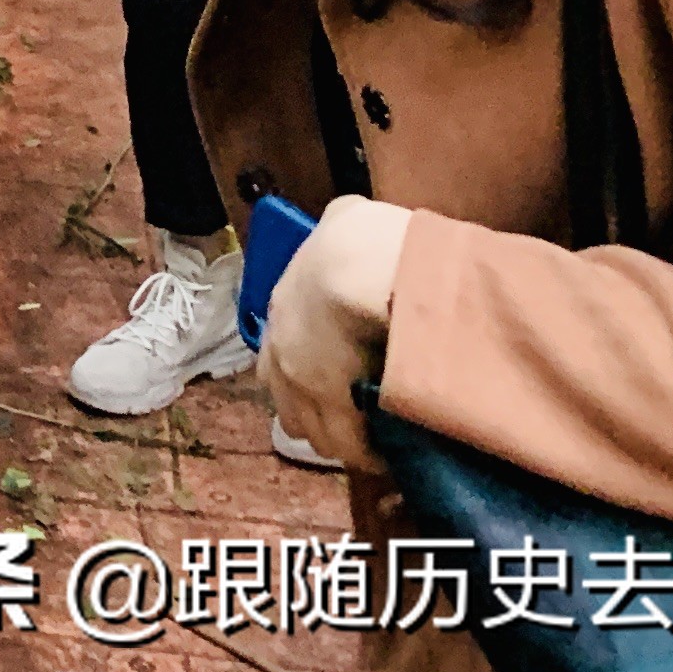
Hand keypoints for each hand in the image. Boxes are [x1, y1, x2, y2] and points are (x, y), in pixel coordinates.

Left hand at [256, 197, 413, 474]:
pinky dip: (372, 453)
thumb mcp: (343, 221)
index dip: (305, 381)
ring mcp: (304, 388)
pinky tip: (395, 451)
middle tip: (360, 421)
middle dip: (321, 417)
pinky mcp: (333, 411)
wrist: (363, 269)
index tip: (335, 391)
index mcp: (280, 314)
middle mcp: (281, 356)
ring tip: (382, 440)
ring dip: (348, 440)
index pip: (277, 366)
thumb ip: (341, 226)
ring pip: (321, 435)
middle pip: (292, 408)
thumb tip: (351, 218)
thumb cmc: (356, 237)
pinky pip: (352, 448)